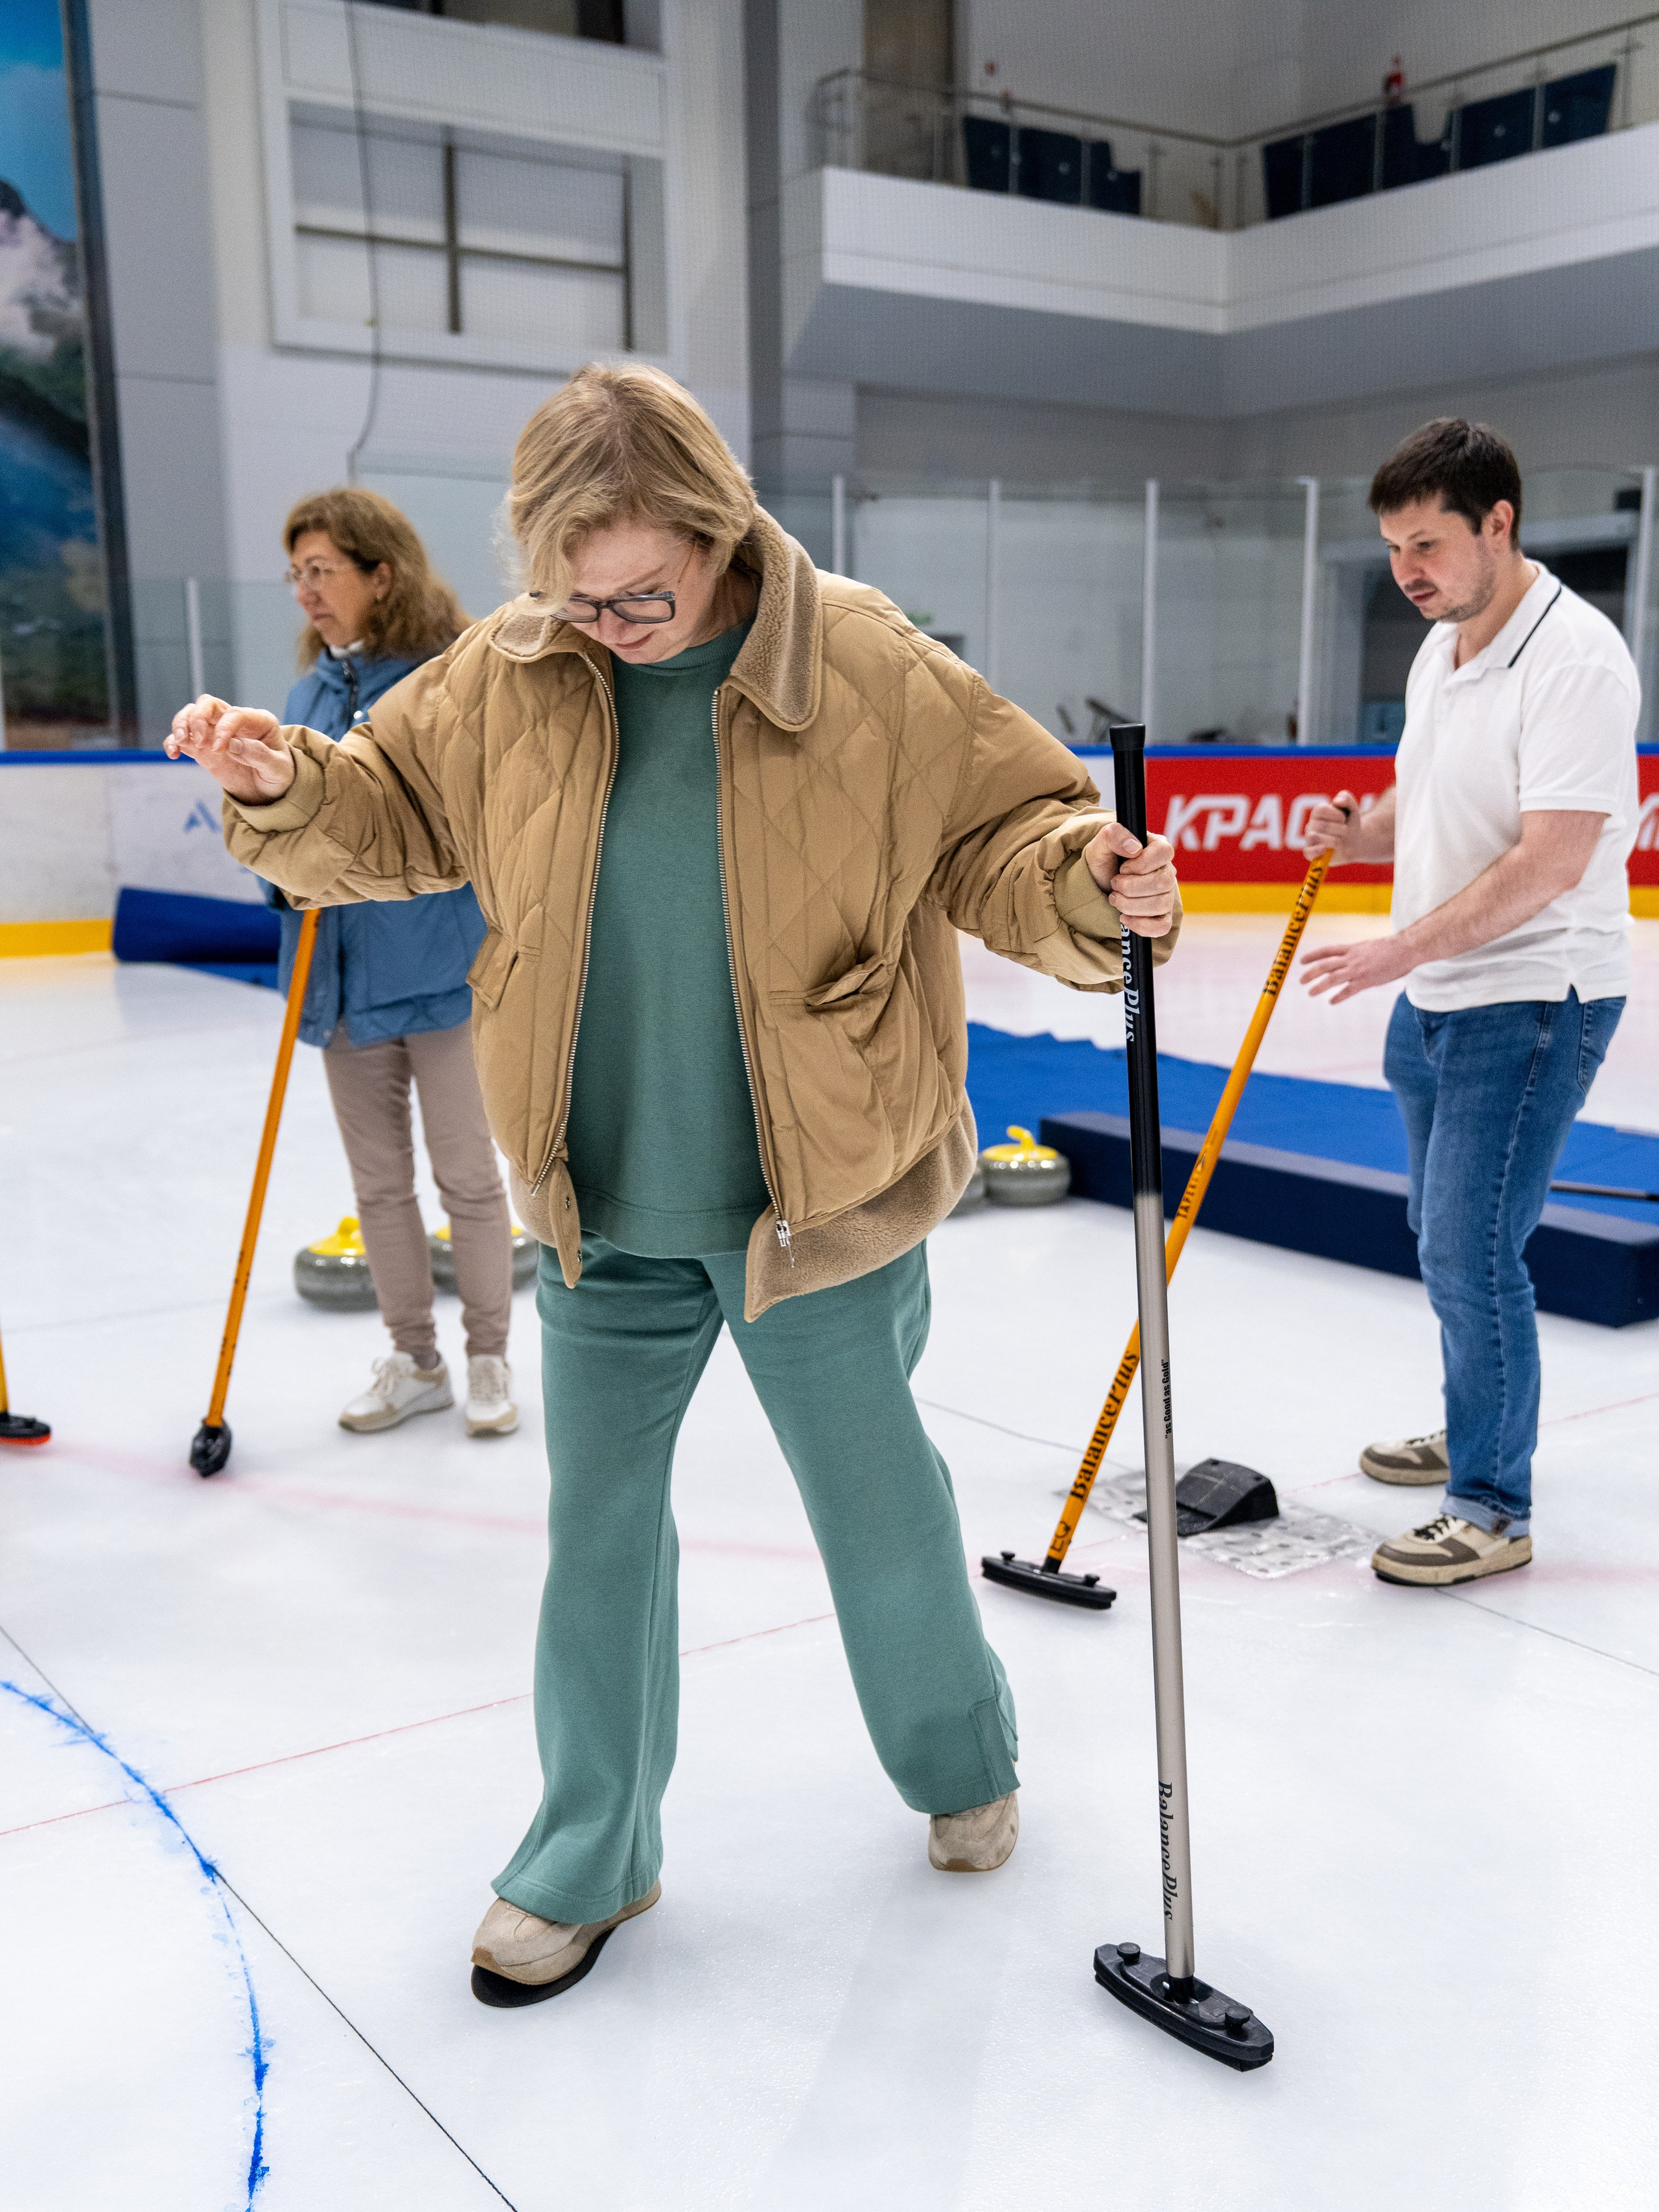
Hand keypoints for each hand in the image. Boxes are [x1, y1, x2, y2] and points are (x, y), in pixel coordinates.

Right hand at [166, 694, 295, 803]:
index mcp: (259, 721)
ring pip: (192, 713)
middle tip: (199, 741)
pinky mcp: (203, 747)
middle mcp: (235, 721)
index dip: (223, 728)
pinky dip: (173, 741)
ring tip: (181, 743)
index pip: (235, 714)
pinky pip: (184, 737)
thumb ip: (258, 755)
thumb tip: (232, 745)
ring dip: (182, 724)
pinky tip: (173, 754)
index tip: (218, 749)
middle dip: (198, 718)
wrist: (270, 791)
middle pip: (208, 704)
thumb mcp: (278, 769)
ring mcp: (216, 732)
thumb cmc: (278, 775)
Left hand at [1084, 821, 1177, 936]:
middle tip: (1114, 884)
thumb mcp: (1100, 843)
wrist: (1096, 885)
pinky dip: (1142, 925)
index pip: (1165, 852)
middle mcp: (1166, 871)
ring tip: (1114, 899)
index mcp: (1157, 848)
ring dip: (1131, 905)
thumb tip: (1134, 848)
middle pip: (1163, 882)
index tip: (1123, 868)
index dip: (1142, 863)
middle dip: (1131, 887)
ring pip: (1161, 904)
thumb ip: (1114, 835)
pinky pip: (1162, 926)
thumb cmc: (1103, 860)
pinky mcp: (1161, 915)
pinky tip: (1125, 918)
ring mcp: (1166, 894)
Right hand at [1300, 789, 1359, 860]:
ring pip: (1316, 837)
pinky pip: (1308, 852)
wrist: (1355, 844)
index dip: (1336, 814)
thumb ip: (1346, 798)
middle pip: (1322, 825)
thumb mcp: (1352, 808)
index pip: (1320, 810)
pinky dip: (1315, 850)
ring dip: (1335, 840)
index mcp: (1317, 813)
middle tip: (1344, 831)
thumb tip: (1337, 801)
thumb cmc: (1350, 825)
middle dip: (1340, 829)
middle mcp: (1310, 825)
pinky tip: (1324, 849)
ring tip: (1340, 842)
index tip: (1343, 819)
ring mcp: (1309, 840)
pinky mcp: (1311, 853)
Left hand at [1300, 934, 1412, 1004]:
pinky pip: (1349, 990)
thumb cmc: (1391, 948)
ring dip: (1319, 986)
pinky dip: (1339, 996)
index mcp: (1352, 948)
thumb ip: (1356, 953)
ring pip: (1333, 978)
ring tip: (1310, 992)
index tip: (1301, 961)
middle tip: (1301, 980)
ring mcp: (1358, 969)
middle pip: (1325, 965)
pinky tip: (1331, 1001)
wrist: (1406, 948)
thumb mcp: (1368, 947)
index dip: (1313, 956)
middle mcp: (1352, 958)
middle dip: (1311, 973)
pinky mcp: (1367, 980)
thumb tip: (1347, 959)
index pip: (1327, 951)